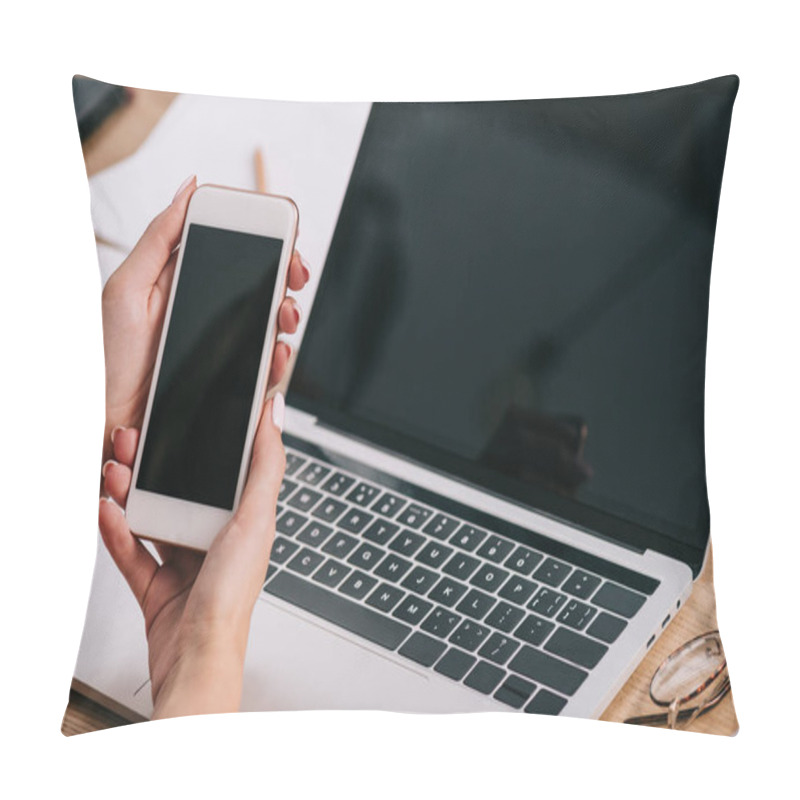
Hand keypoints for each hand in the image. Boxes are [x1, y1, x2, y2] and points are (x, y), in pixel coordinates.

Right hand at [99, 397, 285, 717]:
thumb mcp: (256, 518)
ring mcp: (187, 563)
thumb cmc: (233, 598)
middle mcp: (219, 540)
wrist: (196, 660)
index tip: (186, 417)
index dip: (208, 443)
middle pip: (185, 492)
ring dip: (132, 493)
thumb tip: (274, 415)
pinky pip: (132, 551)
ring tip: (116, 471)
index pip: (230, 472)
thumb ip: (265, 465)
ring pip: (155, 517)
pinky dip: (117, 531)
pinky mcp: (159, 586)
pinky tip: (106, 511)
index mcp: (248, 522)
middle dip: (157, 466)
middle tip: (136, 442)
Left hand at [100, 175, 308, 460]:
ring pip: (273, 322)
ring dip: (289, 313)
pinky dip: (280, 358)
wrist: (113, 419)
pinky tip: (277, 352)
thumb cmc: (113, 357)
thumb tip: (189, 189)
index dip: (265, 240)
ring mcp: (226, 344)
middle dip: (288, 274)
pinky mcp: (235, 377)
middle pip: (264, 283)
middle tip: (294, 273)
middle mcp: (211, 309)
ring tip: (284, 313)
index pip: (236, 250)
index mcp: (188, 279)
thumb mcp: (128, 287)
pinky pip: (268, 365)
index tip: (283, 236)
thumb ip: (159, 238)